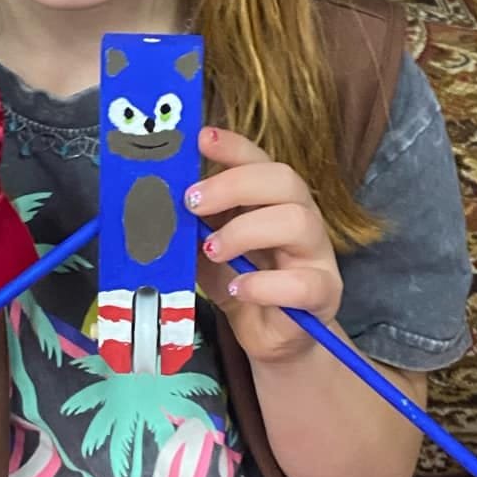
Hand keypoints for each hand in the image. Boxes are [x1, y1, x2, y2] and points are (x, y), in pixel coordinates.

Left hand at [187, 127, 342, 364]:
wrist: (271, 337)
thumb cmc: (241, 285)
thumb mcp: (207, 252)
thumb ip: (191, 228)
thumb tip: (154, 205)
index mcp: (273, 201)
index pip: (261, 161)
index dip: (234, 146)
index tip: (201, 139)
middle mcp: (302, 218)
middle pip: (285, 180)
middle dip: (235, 184)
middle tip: (192, 202)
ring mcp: (316, 255)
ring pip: (299, 221)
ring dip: (246, 230)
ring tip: (213, 249)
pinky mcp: (322, 294)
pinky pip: (301, 283)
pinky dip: (263, 284)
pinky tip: (238, 289)